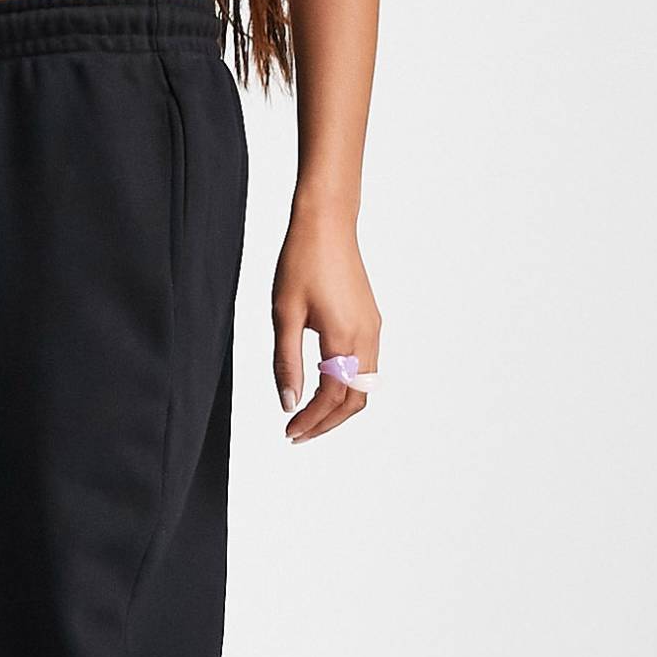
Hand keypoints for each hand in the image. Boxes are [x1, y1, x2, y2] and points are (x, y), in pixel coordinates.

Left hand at [272, 207, 377, 442]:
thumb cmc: (301, 261)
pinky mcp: (369, 319)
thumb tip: (289, 404)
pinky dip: (344, 385)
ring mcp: (372, 328)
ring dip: (337, 406)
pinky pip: (364, 365)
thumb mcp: (284, 315)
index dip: (311, 421)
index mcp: (345, 339)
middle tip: (298, 433)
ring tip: (306, 415)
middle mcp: (366, 337)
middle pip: (355, 399)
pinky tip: (320, 385)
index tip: (289, 432)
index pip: (333, 399)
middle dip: (327, 422)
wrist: (327, 223)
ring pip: (363, 384)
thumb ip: (287, 363)